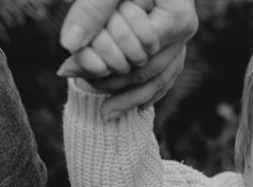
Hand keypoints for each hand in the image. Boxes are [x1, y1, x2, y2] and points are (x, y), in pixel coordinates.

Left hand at [58, 0, 196, 115]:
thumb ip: (92, 10)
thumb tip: (69, 44)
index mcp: (177, 20)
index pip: (140, 54)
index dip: (106, 65)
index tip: (68, 70)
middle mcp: (184, 34)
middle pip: (148, 72)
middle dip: (112, 81)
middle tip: (73, 82)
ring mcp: (181, 41)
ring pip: (158, 79)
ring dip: (128, 95)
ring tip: (102, 111)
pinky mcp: (171, 42)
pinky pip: (163, 75)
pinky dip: (144, 92)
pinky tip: (125, 106)